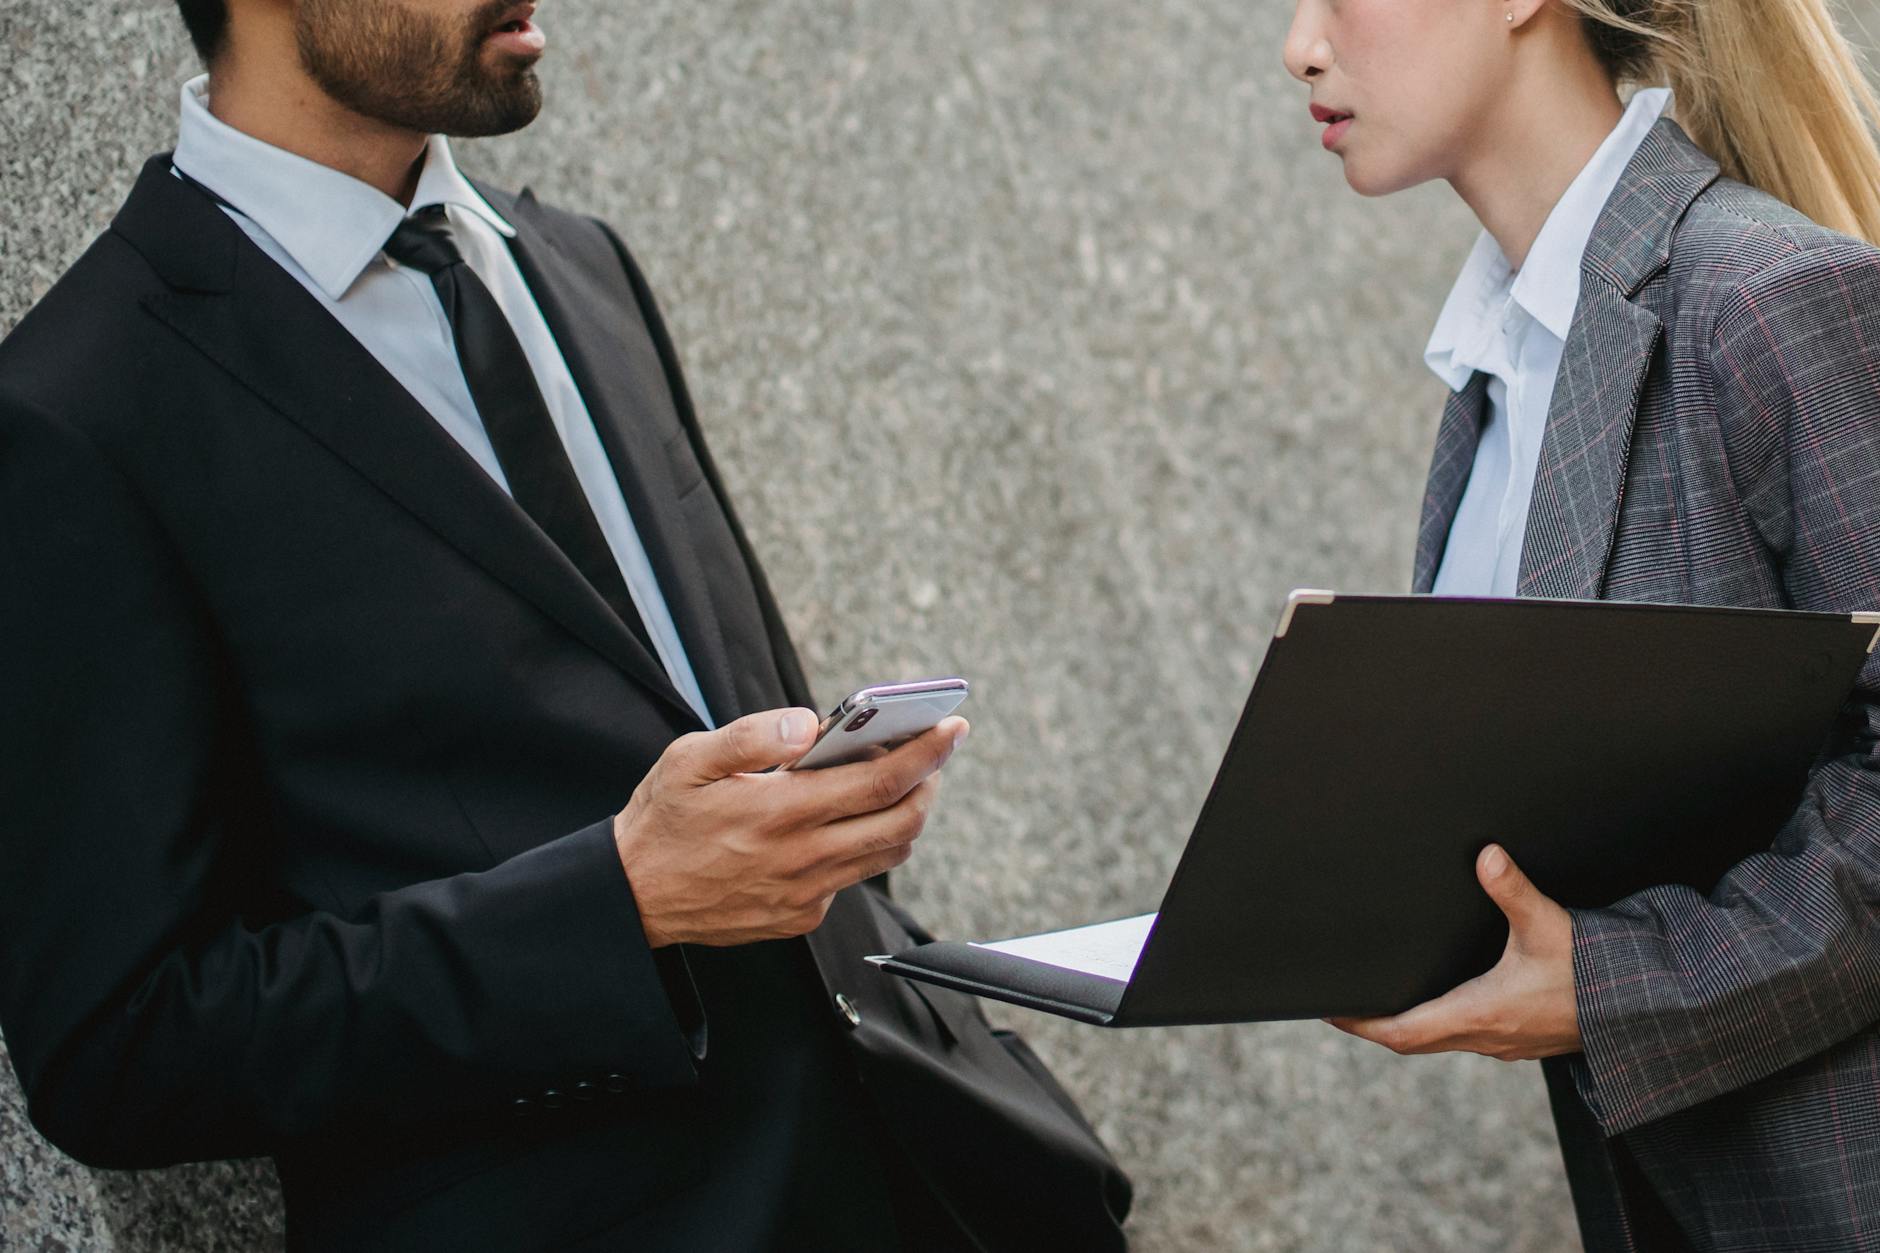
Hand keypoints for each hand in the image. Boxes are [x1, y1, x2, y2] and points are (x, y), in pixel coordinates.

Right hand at [613, 708, 968, 947]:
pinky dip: (863, 845)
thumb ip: (751, 736)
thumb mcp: (689, 760)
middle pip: (900, 823)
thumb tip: (806, 724)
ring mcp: (804, 893)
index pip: (877, 782)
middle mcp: (801, 857)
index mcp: (779, 812)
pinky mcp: (799, 916)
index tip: (950, 729)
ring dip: (905, 816)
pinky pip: (851, 878)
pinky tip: (844, 821)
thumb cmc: (663, 821)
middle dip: (929, 783)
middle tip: (932, 754)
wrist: (633, 896)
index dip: (924, 755)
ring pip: (885, 854)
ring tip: (898, 782)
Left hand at [1326, 845, 1580, 1060]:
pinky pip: (1467, 1035)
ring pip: (1442, 1039)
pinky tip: (1442, 997)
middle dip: (1377, 1023)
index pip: (1403, 1032)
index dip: (1363, 1023)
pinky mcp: (1523, 1038)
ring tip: (1384, 998)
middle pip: (1415, 1040)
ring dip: (1411, 1023)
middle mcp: (1488, 1036)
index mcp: (1481, 1014)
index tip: (1332, 1009)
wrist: (1645, 1010)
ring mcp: (1506, 1042)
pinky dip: (1442, 1021)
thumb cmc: (1596, 974)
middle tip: (1346, 1002)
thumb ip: (1514, 890)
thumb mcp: (1549, 926)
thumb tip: (1487, 855)